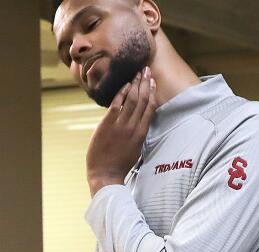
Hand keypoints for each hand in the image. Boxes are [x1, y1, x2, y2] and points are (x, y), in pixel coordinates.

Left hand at [87, 68, 156, 195]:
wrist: (106, 175)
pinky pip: (117, 104)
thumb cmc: (119, 165)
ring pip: (132, 99)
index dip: (152, 92)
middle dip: (145, 83)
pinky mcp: (107, 125)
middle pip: (142, 100)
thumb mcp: (135, 149)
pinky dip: (122, 93)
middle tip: (146, 70)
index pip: (150, 108)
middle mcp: (133, 127)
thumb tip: (138, 121)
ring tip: (137, 73)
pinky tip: (125, 85)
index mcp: (141, 134)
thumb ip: (137, 133)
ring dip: (135, 84)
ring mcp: (120, 125)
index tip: (153, 81)